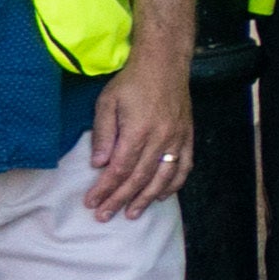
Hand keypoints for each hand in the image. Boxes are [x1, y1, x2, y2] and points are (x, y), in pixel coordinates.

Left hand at [82, 60, 194, 223]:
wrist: (165, 64)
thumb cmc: (131, 82)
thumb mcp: (107, 103)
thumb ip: (103, 134)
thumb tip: (99, 164)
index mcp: (138, 131)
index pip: (119, 169)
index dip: (105, 189)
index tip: (91, 202)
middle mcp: (160, 139)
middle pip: (139, 178)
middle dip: (120, 199)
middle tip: (105, 216)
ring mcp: (177, 139)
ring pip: (163, 177)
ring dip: (146, 198)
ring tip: (132, 214)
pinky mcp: (187, 136)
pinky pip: (184, 166)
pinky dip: (174, 184)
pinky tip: (162, 196)